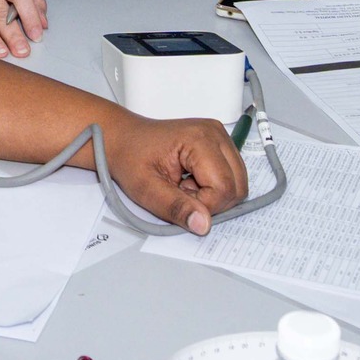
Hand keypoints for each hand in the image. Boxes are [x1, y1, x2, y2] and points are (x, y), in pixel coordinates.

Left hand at [101, 112, 249, 234]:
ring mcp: (220, 137)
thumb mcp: (146, 189)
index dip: (203, 205)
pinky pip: (230, 176)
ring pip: (237, 183)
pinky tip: (191, 181)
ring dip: (213, 195)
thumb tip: (203, 225)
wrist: (122, 139)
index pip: (224, 188)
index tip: (177, 198)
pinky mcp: (219, 145)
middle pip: (237, 186)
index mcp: (200, 138)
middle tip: (181, 193)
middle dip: (211, 201)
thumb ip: (176, 208)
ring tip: (184, 186)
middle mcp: (216, 133)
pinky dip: (213, 187)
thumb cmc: (130, 156)